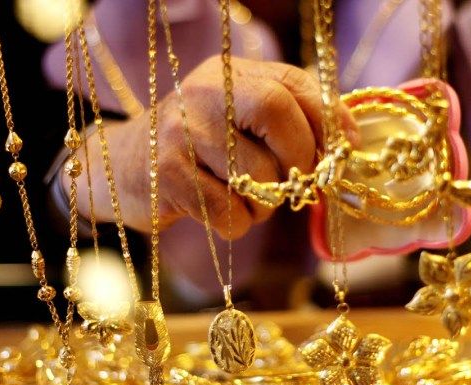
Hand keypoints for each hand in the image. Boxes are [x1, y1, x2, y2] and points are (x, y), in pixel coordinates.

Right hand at [72, 57, 357, 238]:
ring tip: (245, 198)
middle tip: (296, 183)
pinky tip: (218, 212)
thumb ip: (289, 118)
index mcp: (229, 74)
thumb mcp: (238, 118)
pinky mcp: (168, 176)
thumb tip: (347, 139)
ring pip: (260, 176)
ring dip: (266, 204)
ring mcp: (181, 132)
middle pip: (279, 117)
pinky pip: (231, 213)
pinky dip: (237, 223)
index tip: (340, 152)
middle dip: (301, 160)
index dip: (327, 122)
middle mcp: (204, 93)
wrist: (123, 168)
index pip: (294, 85)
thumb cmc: (199, 148)